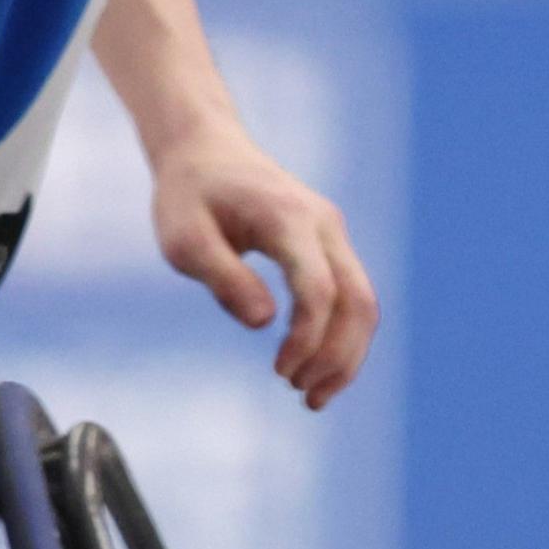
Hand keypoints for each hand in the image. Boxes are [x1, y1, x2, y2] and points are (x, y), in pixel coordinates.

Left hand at [149, 127, 377, 409]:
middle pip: (358, 299)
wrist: (206, 150)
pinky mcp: (328, 244)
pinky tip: (314, 365)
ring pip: (363, 300)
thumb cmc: (188, 196)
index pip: (319, 288)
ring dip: (346, 353)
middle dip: (340, 356)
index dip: (308, 338)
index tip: (279, 373)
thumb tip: (264, 323)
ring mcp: (332, 232)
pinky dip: (341, 335)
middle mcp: (324, 224)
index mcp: (289, 219)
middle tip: (304, 397)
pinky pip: (351, 294)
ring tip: (312, 395)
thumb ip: (224, 278)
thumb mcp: (184, 240)